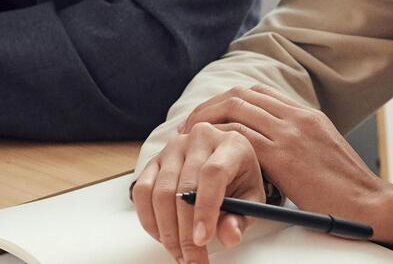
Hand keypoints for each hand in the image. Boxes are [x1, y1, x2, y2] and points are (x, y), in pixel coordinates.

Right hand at [133, 122, 265, 263]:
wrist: (223, 162)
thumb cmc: (239, 179)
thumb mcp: (250, 198)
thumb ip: (241, 218)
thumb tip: (229, 236)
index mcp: (230, 144)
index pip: (213, 174)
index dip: (206, 209)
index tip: (203, 240)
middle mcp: (199, 139)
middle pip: (184, 188)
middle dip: (185, 232)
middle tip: (192, 259)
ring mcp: (173, 148)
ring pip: (160, 192)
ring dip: (167, 231)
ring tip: (179, 253)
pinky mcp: (154, 160)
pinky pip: (142, 192)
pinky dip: (150, 220)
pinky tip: (163, 236)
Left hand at [181, 85, 392, 247]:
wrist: (368, 202)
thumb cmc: (346, 189)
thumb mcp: (323, 152)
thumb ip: (300, 143)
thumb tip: (271, 152)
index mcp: (307, 114)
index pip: (259, 92)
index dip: (229, 100)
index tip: (210, 115)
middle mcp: (297, 116)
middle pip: (242, 95)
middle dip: (210, 106)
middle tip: (190, 125)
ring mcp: (291, 133)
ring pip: (236, 110)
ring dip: (207, 121)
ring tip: (189, 139)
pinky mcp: (284, 155)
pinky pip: (240, 138)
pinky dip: (217, 142)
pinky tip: (204, 156)